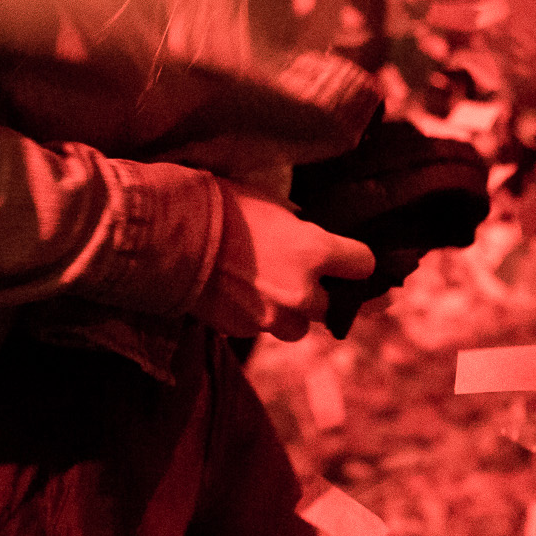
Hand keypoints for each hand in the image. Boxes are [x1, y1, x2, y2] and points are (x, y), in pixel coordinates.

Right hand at [191, 186, 375, 341]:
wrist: (170, 235)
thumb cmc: (222, 205)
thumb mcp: (272, 204)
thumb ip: (300, 229)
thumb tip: (309, 236)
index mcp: (314, 252)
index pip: (364, 265)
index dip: (357, 261)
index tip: (351, 259)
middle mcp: (301, 292)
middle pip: (335, 309)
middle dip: (326, 296)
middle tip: (312, 281)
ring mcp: (271, 318)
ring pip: (299, 329)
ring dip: (292, 314)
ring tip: (270, 291)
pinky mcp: (243, 332)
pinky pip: (262, 329)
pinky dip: (257, 316)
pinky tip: (239, 294)